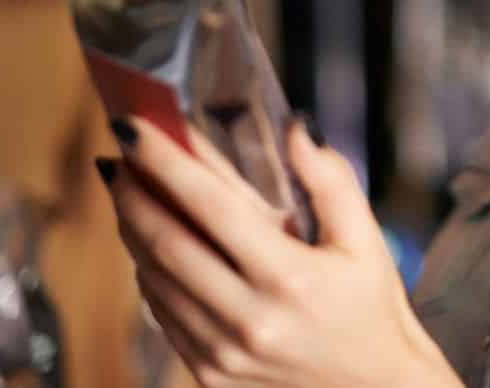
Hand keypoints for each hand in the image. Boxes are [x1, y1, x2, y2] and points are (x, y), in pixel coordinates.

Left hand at [98, 115, 460, 387]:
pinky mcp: (209, 373)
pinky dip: (148, 270)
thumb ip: (330, 178)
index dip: (165, 162)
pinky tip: (152, 242)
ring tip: (130, 191)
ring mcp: (224, 352)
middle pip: (165, 241)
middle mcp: (250, 318)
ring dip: (133, 227)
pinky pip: (161, 313)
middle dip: (133, 191)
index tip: (134, 127)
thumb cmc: (370, 307)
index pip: (210, 205)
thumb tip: (294, 127)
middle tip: (119, 156)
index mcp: (291, 277)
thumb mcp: (365, 239)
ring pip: (153, 278)